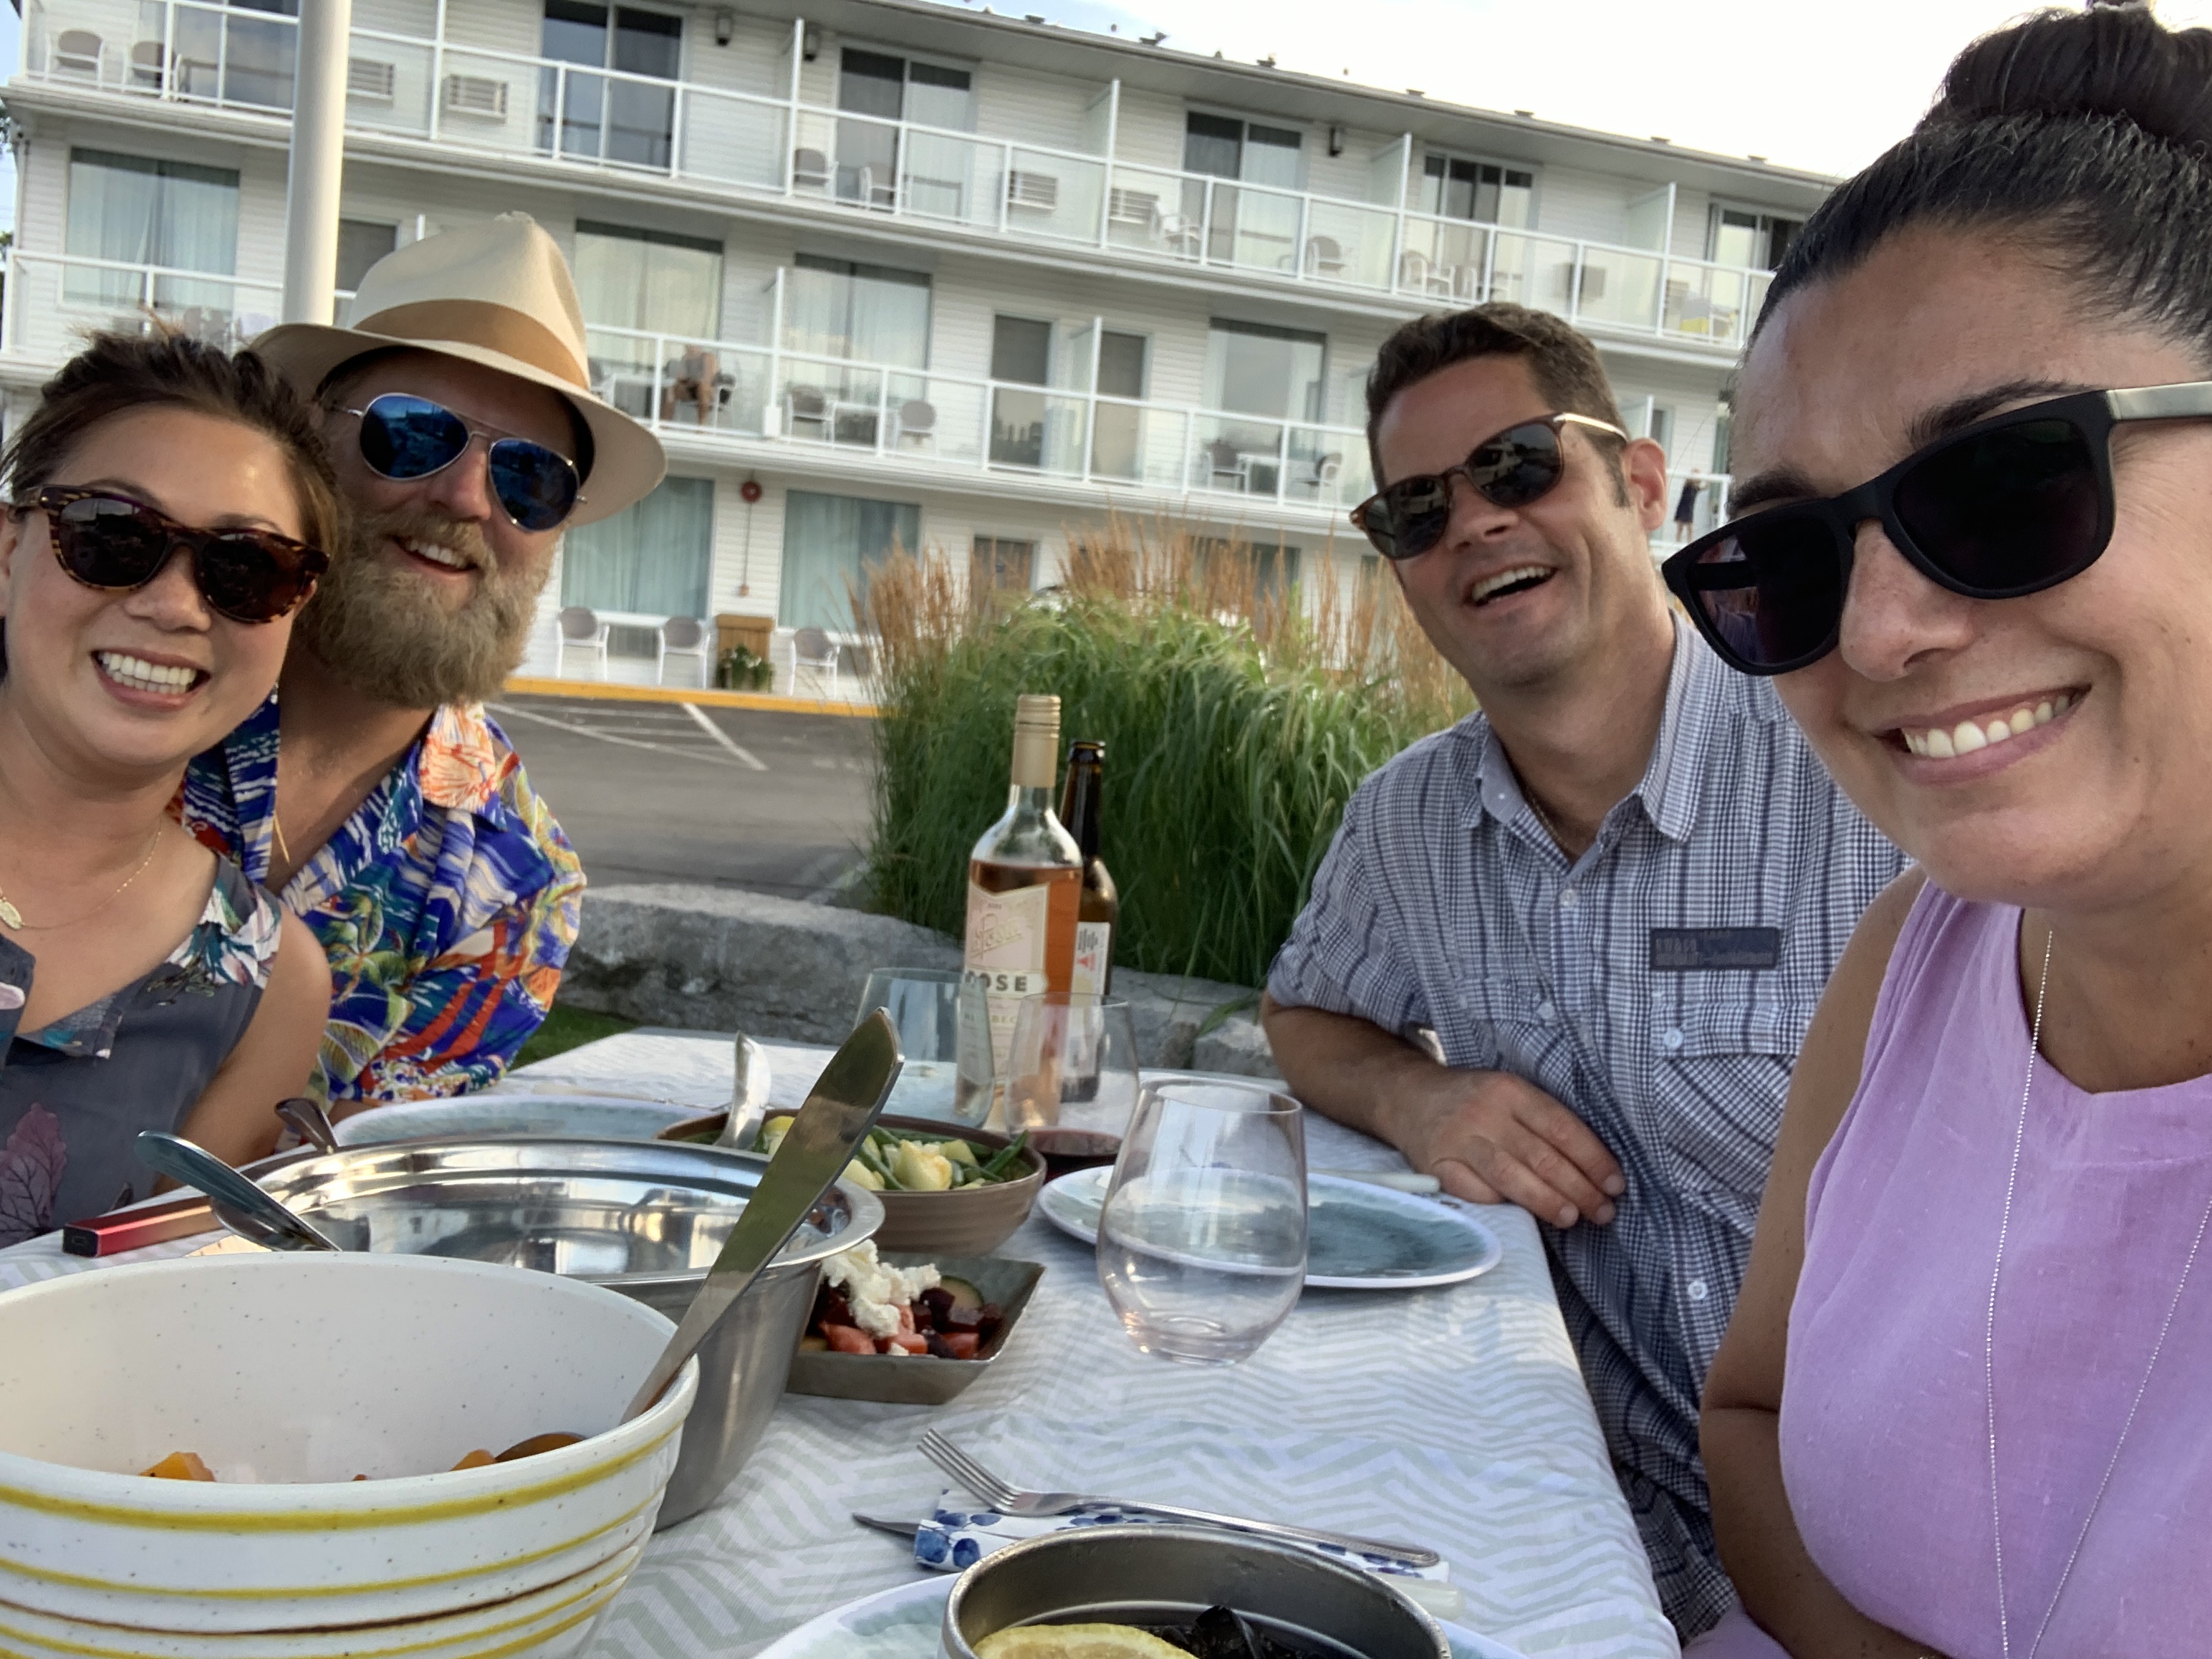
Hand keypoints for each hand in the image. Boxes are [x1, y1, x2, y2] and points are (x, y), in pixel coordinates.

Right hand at [1384, 1069, 1623, 1226]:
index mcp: (1510, 1090)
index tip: (1615, 1184)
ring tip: (1573, 1218)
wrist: (1409, 1097)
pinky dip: (1501, 1204)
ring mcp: (1458, 1139)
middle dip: (1579, 1188)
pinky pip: (1474, 1191)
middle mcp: (1484, 1112)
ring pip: (1511, 1176)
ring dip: (1547, 1200)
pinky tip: (1523, 1216)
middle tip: (1603, 1211)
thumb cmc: (1474, 1102)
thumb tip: (1594, 1170)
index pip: (1562, 1127)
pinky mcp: (1437, 1164)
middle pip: (1541, 1156)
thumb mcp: (1508, 1094)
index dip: (1593, 1159)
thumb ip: (1543, 1123)